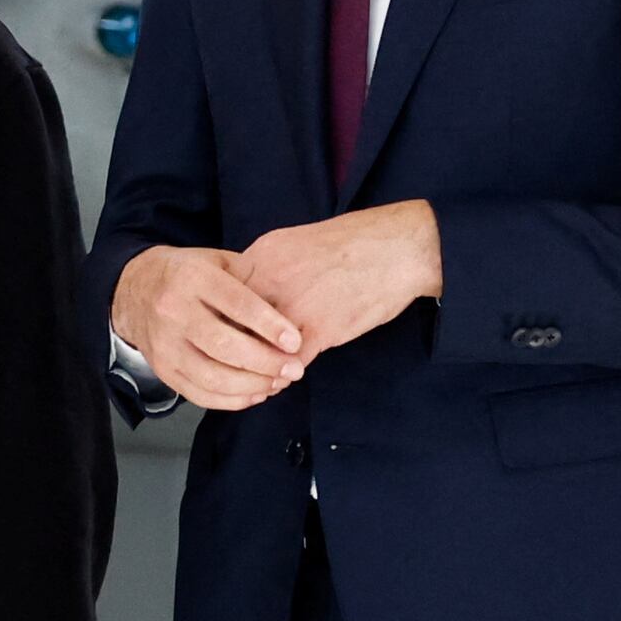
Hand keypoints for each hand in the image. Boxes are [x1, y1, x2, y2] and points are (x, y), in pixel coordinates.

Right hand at [112, 243, 307, 411]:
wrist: (136, 290)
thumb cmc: (186, 274)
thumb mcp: (216, 260)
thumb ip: (249, 280)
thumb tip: (289, 309)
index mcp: (193, 278)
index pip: (236, 304)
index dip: (269, 325)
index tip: (294, 341)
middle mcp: (174, 311)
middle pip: (223, 345)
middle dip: (265, 362)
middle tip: (293, 369)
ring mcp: (165, 344)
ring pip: (211, 376)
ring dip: (251, 385)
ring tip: (277, 383)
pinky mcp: (163, 370)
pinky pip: (199, 394)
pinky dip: (231, 400)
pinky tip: (255, 394)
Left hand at [237, 200, 441, 356]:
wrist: (397, 248)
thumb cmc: (354, 243)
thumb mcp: (297, 242)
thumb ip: (269, 268)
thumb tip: (250, 294)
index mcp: (263, 254)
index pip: (223, 295)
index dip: (222, 318)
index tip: (225, 333)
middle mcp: (271, 278)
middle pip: (234, 323)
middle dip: (234, 345)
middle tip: (235, 362)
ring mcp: (294, 305)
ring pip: (256, 348)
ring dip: (256, 367)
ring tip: (259, 376)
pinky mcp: (320, 329)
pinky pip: (287, 363)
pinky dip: (283, 375)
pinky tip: (285, 378)